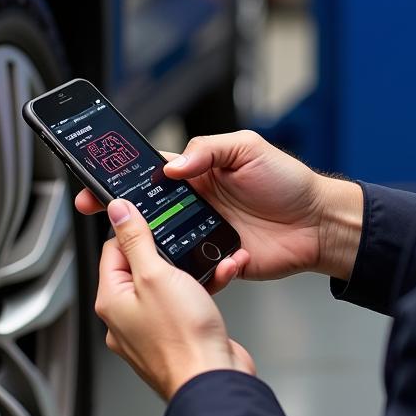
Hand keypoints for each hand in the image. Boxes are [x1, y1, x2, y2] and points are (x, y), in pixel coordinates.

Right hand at [74, 130, 363, 291]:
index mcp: (199, 172)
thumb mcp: (248, 148)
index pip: (152, 172)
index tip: (98, 180)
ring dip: (152, 243)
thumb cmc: (288, 181)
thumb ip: (209, 149)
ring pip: (164, 240)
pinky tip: (204, 259)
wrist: (319, 223)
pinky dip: (193, 267)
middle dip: (119, 211)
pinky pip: (194, 266)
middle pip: (148, 208)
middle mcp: (197, 202)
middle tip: (97, 211)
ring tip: (144, 244)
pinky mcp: (217, 259)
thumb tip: (173, 167)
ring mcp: (205, 232)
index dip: (123, 176)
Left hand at [95, 198, 255, 399]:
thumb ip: (136, 240)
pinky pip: (185, 302)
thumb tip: (117, 212)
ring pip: (167, 283)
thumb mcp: (156, 275)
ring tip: (210, 261)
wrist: (215, 381)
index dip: (134, 230)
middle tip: (185, 239)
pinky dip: (202, 288)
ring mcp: (151, 328)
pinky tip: (219, 279)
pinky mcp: (177, 335)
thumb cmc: (183, 339)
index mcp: (111, 301)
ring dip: (191, 269)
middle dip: (169, 250)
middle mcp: (126, 317)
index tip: (153, 218)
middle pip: (140, 265)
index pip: (112, 249)